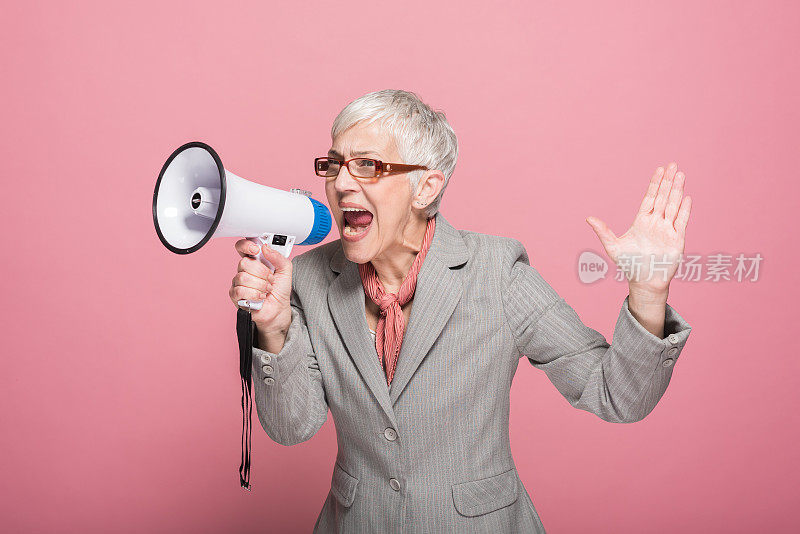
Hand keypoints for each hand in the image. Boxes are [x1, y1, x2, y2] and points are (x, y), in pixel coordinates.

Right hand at [229, 240, 292, 334]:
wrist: (279, 308)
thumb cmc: (280, 289)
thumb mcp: (285, 270)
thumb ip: (278, 257)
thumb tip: (266, 248)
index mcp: (254, 261)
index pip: (242, 247)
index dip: (246, 246)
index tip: (256, 250)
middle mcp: (244, 270)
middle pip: (244, 262)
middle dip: (262, 272)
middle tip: (270, 279)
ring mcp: (238, 282)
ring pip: (243, 277)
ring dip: (260, 285)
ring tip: (266, 289)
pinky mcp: (235, 295)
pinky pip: (240, 291)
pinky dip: (254, 294)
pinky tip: (260, 297)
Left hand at [585, 162, 691, 294]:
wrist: (645, 282)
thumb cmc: (629, 265)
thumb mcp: (613, 247)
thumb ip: (603, 231)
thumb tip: (589, 218)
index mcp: (641, 222)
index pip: (649, 198)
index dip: (654, 184)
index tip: (659, 169)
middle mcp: (656, 223)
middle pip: (663, 197)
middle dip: (667, 181)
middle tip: (673, 164)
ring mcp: (667, 230)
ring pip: (673, 206)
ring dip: (677, 190)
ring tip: (681, 175)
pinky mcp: (677, 239)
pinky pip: (682, 221)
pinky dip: (684, 210)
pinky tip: (686, 197)